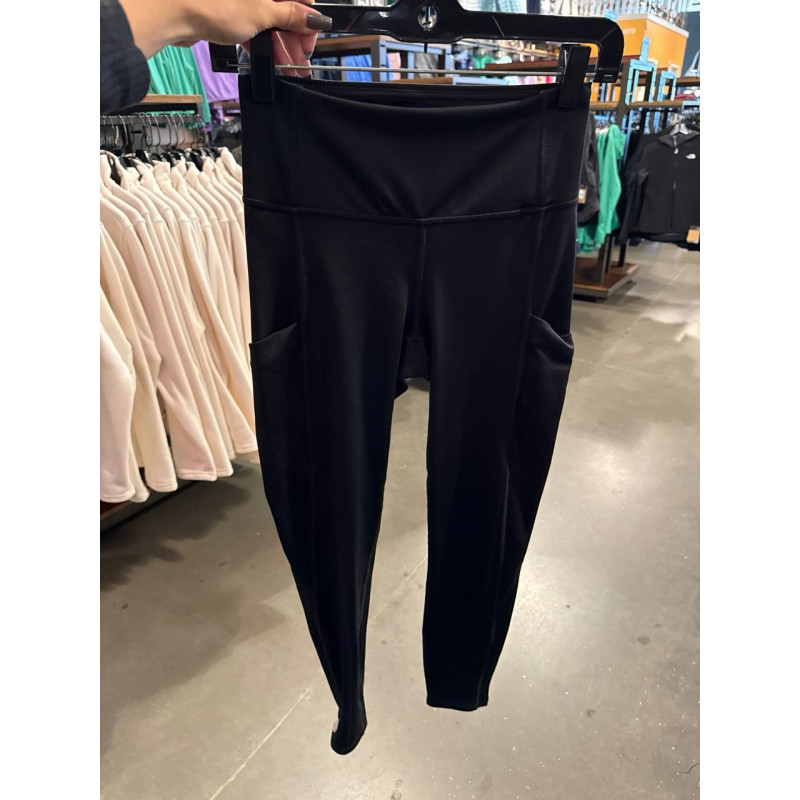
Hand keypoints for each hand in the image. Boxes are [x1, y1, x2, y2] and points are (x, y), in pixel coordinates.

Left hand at [121, 0, 331, 74]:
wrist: (173, 11)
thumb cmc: (211, 3)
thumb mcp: (262, 13)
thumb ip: (290, 16)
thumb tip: (314, 18)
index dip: (307, 20)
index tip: (310, 41)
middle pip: (283, 9)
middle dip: (294, 36)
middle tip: (301, 60)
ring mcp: (241, 0)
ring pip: (268, 20)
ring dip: (280, 44)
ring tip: (288, 66)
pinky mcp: (228, 11)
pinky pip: (252, 26)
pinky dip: (262, 42)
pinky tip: (269, 59)